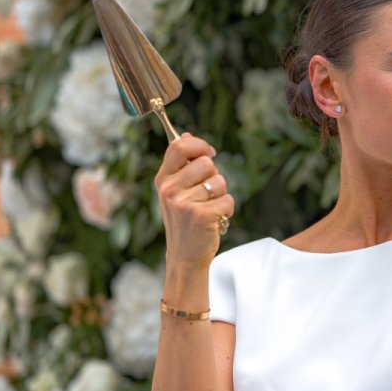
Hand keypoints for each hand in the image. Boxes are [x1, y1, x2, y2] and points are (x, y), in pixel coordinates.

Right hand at [155, 132, 234, 268]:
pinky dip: (227, 210)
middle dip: (214, 177)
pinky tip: (215, 220)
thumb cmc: (185, 220)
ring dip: (221, 195)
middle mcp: (170, 189)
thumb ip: (182, 164)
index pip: (179, 146)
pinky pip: (228, 200)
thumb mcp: (176, 191)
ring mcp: (184, 203)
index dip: (199, 145)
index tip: (210, 153)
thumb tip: (186, 134)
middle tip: (206, 196)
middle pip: (207, 163)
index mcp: (163, 180)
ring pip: (220, 182)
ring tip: (209, 209)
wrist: (185, 256)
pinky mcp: (201, 215)